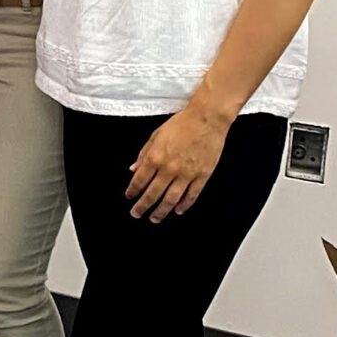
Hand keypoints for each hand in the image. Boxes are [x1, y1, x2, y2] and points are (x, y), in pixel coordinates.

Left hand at [127, 104, 229, 219]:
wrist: (207, 119)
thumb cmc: (182, 124)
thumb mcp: (155, 136)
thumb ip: (144, 154)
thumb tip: (134, 169)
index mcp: (155, 157)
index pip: (139, 181)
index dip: (133, 191)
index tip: (130, 197)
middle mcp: (169, 168)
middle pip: (152, 194)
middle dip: (142, 206)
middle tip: (137, 213)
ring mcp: (187, 174)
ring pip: (171, 199)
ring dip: (161, 211)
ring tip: (155, 218)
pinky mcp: (202, 175)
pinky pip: (192, 195)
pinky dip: (184, 204)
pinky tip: (178, 210)